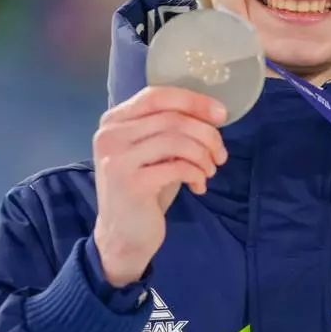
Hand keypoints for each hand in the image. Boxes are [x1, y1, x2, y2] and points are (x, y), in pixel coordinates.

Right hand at [92, 86, 227, 285]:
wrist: (123, 236)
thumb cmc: (144, 189)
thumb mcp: (154, 152)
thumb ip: (170, 129)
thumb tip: (211, 114)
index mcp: (113, 121)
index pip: (156, 95)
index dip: (193, 101)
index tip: (221, 114)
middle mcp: (110, 135)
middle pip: (172, 118)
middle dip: (206, 134)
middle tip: (221, 154)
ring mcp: (117, 159)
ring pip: (177, 140)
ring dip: (204, 155)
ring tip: (209, 171)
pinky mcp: (131, 184)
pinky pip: (178, 167)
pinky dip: (197, 173)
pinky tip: (199, 185)